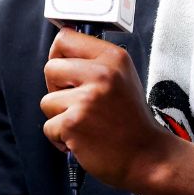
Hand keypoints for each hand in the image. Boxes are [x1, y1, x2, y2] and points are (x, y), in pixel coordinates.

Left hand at [40, 29, 173, 190]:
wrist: (147, 156)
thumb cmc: (132, 121)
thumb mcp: (124, 79)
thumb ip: (96, 63)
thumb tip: (60, 53)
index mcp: (114, 58)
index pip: (66, 38)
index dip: (59, 55)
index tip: (65, 70)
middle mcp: (102, 74)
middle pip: (51, 68)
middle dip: (57, 88)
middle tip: (78, 103)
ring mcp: (87, 98)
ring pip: (47, 101)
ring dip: (60, 117)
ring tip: (86, 124)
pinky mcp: (73, 123)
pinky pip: (48, 127)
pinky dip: (61, 138)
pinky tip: (83, 139)